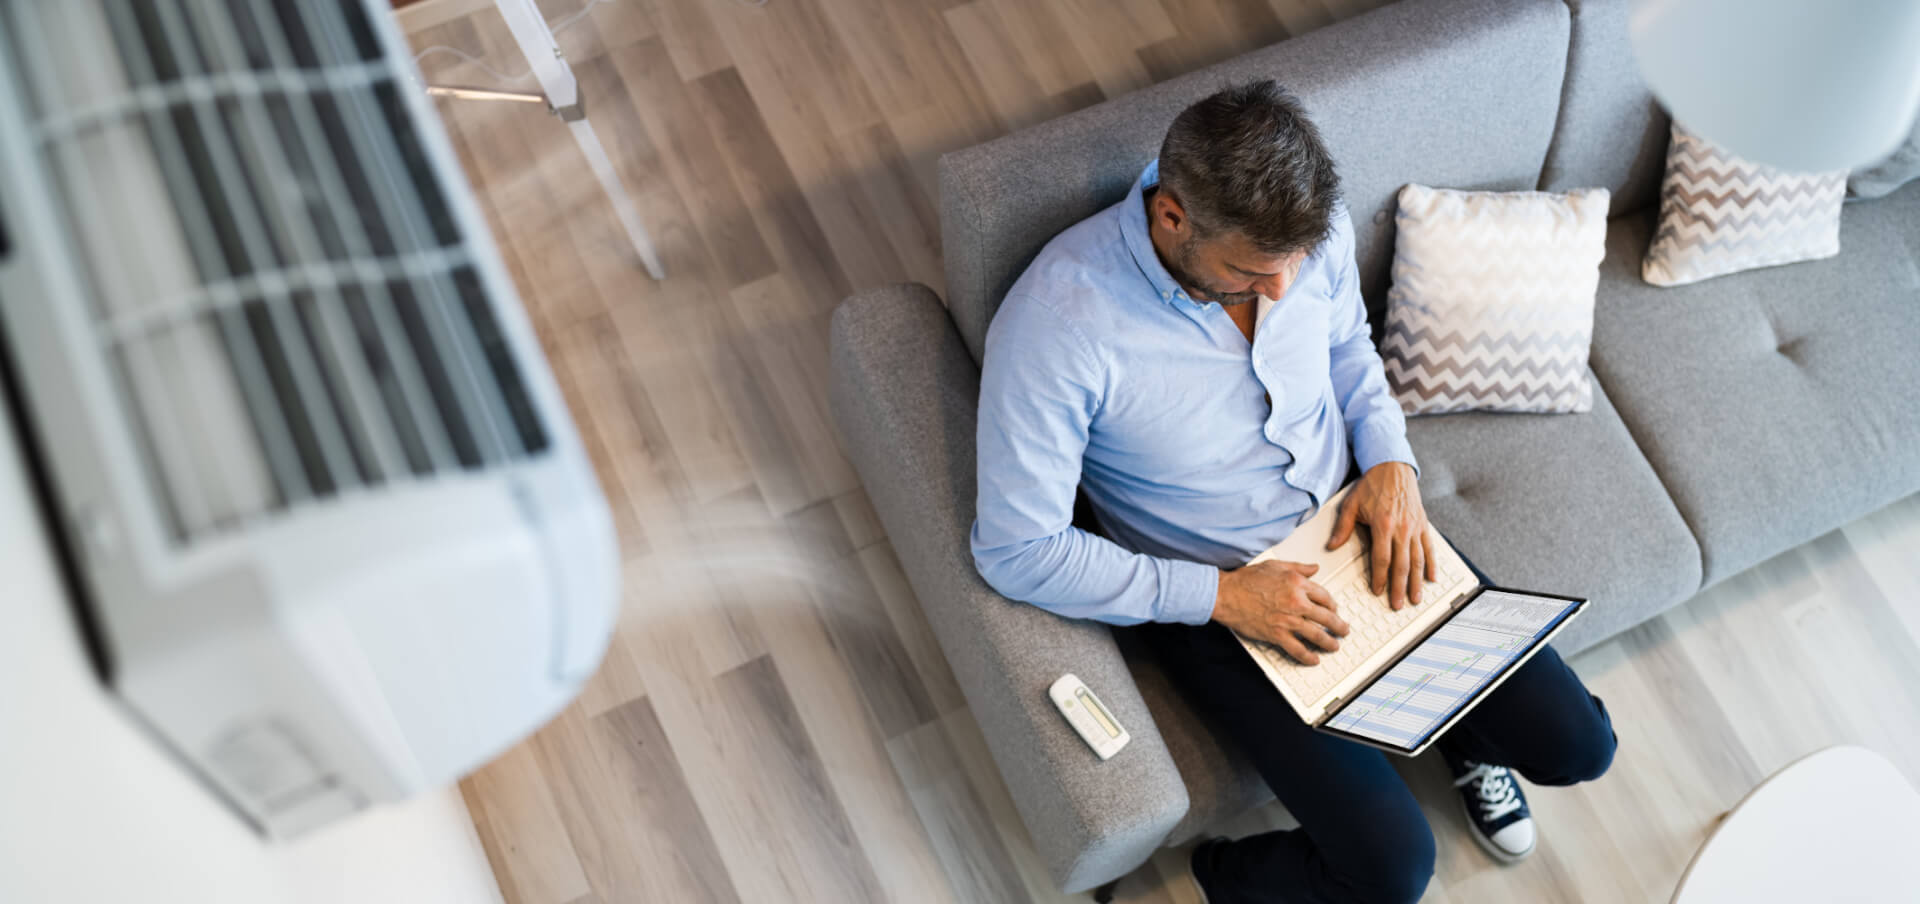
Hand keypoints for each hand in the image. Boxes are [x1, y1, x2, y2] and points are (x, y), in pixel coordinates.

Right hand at [1213, 561, 1350, 665]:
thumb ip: (1298, 567)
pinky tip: (1313, 659)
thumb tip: (1314, 568)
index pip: (1325, 596)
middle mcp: (1296, 602)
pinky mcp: (1277, 634)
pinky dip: (1308, 656)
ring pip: (1317, 635)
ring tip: (1334, 646)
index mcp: (1297, 583)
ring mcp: (1288, 620)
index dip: (1333, 605)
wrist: (1227, 594)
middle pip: (1327, 617)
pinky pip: (1298, 649)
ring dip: (1329, 642)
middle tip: (1343, 630)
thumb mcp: (1275, 566)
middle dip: (1338, 626)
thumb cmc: (1246, 580)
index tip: (1334, 610)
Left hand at [1325, 461, 1436, 610]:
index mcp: (1383, 525)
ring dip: (1417, 582)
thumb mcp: (1351, 503)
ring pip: (1418, 560)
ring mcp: (1415, 528)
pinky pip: (1429, 548)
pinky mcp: (1423, 525)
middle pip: (1402, 565)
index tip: (1377, 591)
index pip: (1382, 559)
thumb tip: (1331, 546)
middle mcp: (1402, 529)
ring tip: (1415, 598)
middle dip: (1400, 588)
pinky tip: (1431, 578)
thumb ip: (1343, 527)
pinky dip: (1431, 564)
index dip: (1380, 577)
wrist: (1393, 467)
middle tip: (1398, 605)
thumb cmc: (1372, 485)